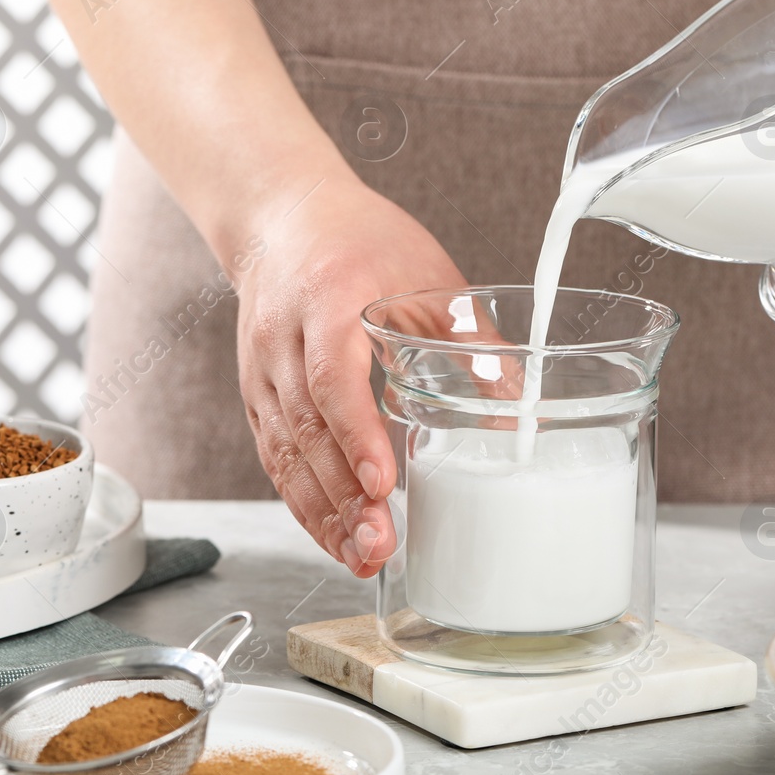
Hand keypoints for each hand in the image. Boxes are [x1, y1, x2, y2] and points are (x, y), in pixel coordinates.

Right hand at [236, 177, 466, 576]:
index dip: (357, 435)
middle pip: (305, 428)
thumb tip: (519, 402)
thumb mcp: (426, 271)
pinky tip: (334, 535)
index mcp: (326, 297)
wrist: (283, 218)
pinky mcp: (255, 394)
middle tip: (380, 543)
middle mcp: (282, 337)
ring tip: (363, 556)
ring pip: (284, 453)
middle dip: (342, 495)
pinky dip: (303, 502)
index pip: (333, 377)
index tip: (385, 482)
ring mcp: (261, 369)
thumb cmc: (359, 238)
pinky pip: (275, 457)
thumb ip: (470, 337)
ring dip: (321, 513)